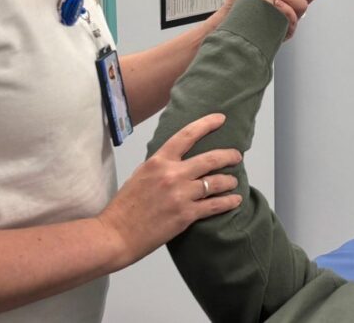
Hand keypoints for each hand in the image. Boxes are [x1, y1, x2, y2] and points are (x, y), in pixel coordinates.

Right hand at [97, 114, 241, 267]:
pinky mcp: (186, 215)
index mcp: (158, 161)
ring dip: (230, 181)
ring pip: (216, 182)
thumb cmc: (125, 207)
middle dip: (229, 155)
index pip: (186, 135)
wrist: (115, 234)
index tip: (221, 119)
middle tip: (237, 156)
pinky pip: (214, 205)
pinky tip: (235, 200)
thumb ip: (160, 167)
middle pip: (210, 159)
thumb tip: (177, 162)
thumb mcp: (140, 175)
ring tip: (234, 182)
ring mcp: (180, 195)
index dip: (206, 124)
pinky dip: (228, 202)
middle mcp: (172, 174)